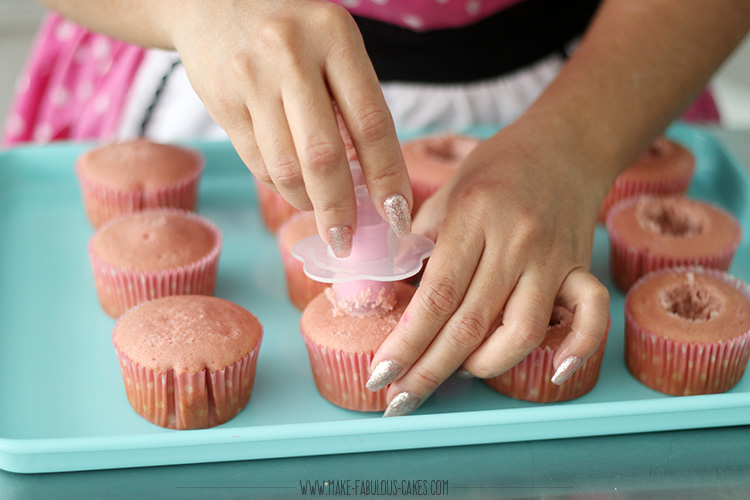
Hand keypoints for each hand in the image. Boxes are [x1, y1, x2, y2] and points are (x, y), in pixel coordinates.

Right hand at [169, 0, 412, 253]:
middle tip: (346, 240)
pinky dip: (280, 185)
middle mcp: (292, 54)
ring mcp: (251, 78)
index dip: (388, 176)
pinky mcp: (222, 102)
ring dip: (307, 202)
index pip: (371, 122)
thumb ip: (352, 102)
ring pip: (285, 168)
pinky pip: (257, 163)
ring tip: (320, 211)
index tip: (397, 216)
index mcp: (335, 36)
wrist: (209, 0)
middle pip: (323, 156)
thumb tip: (374, 181)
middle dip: (339, 209)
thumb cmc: (292, 31)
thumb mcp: (333, 44)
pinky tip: (293, 184)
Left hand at [365, 120, 610, 415]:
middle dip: (430, 369)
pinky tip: (554, 373)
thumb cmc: (494, 170)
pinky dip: (578, 348)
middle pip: (471, 323)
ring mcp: (554, 257)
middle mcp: (516, 241)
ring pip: (523, 330)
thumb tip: (390, 296)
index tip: (381, 374)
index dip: (407, 340)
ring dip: (484, 366)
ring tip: (454, 374)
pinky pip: (591, 314)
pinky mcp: (582, 268)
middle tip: (400, 399)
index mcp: (474, 218)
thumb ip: (419, 242)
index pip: (437, 294)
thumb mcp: (445, 192)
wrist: (562, 145)